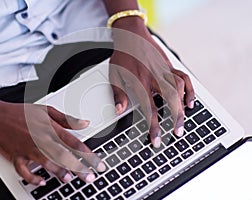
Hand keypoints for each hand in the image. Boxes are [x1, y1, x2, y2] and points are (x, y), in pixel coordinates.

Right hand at [0, 101, 105, 184]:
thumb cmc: (21, 112)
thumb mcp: (46, 110)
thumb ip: (67, 119)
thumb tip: (85, 123)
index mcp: (51, 128)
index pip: (74, 143)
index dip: (88, 154)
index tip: (98, 164)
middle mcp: (41, 139)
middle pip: (64, 155)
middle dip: (78, 167)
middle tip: (89, 177)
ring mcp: (28, 148)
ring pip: (46, 162)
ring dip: (58, 171)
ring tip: (69, 179)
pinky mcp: (16, 156)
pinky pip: (24, 170)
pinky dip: (32, 177)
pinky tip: (41, 181)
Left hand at [109, 18, 194, 146]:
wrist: (131, 35)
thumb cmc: (122, 55)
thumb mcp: (114, 75)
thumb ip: (118, 94)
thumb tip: (120, 111)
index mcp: (140, 81)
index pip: (150, 108)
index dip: (154, 126)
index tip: (156, 139)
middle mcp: (154, 77)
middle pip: (170, 99)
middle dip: (175, 118)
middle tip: (177, 133)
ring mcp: (164, 70)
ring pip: (179, 88)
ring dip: (182, 105)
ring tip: (182, 121)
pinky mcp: (169, 66)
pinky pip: (184, 77)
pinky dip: (189, 90)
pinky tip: (189, 102)